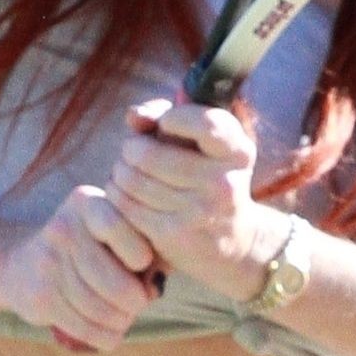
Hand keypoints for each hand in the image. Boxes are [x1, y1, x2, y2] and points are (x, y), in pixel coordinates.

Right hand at [0, 185, 158, 352]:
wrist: (22, 266)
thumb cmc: (87, 251)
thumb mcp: (112, 236)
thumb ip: (143, 252)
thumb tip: (152, 290)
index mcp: (86, 202)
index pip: (117, 227)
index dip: (138, 253)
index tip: (142, 263)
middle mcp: (63, 228)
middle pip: (114, 282)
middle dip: (135, 302)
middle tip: (139, 304)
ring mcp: (48, 263)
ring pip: (100, 309)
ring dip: (121, 322)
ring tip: (125, 319)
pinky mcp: (40, 296)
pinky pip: (84, 327)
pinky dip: (104, 336)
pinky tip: (111, 334)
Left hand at [104, 97, 286, 301]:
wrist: (232, 239)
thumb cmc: (206, 174)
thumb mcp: (202, 141)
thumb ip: (165, 115)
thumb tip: (133, 117)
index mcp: (237, 152)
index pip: (205, 124)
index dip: (175, 118)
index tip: (165, 123)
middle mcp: (225, 183)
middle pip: (150, 154)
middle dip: (131, 148)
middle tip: (131, 150)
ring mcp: (200, 212)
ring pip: (133, 179)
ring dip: (120, 171)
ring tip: (125, 170)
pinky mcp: (176, 234)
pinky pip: (128, 205)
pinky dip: (118, 194)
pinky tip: (124, 192)